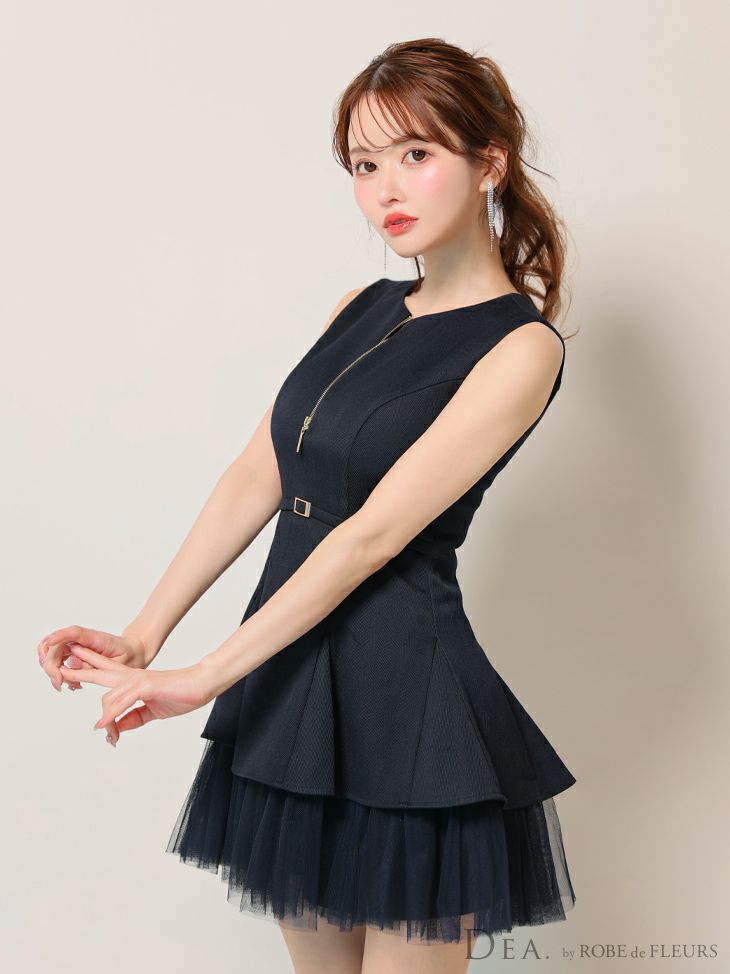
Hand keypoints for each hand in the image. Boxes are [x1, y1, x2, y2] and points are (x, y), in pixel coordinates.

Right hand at [37, 626, 154, 692]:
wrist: (133, 653)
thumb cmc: (129, 655)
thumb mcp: (120, 663)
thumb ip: (97, 664)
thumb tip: (72, 665)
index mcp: (95, 638)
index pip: (73, 632)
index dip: (59, 636)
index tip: (49, 643)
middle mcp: (81, 640)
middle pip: (55, 646)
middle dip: (51, 666)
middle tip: (60, 684)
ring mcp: (75, 646)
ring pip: (51, 654)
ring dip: (53, 671)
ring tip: (69, 686)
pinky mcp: (72, 654)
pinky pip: (57, 661)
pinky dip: (59, 674)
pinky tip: (73, 685)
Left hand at [59, 644, 213, 746]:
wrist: (201, 685)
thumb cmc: (180, 694)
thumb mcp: (151, 711)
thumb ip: (131, 719)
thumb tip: (113, 730)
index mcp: (132, 680)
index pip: (105, 672)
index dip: (88, 669)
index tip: (72, 670)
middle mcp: (131, 677)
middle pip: (98, 671)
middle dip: (78, 670)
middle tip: (57, 666)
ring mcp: (138, 680)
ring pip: (108, 696)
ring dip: (103, 716)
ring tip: (101, 731)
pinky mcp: (146, 685)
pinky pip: (122, 701)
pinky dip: (110, 715)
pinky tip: (104, 725)